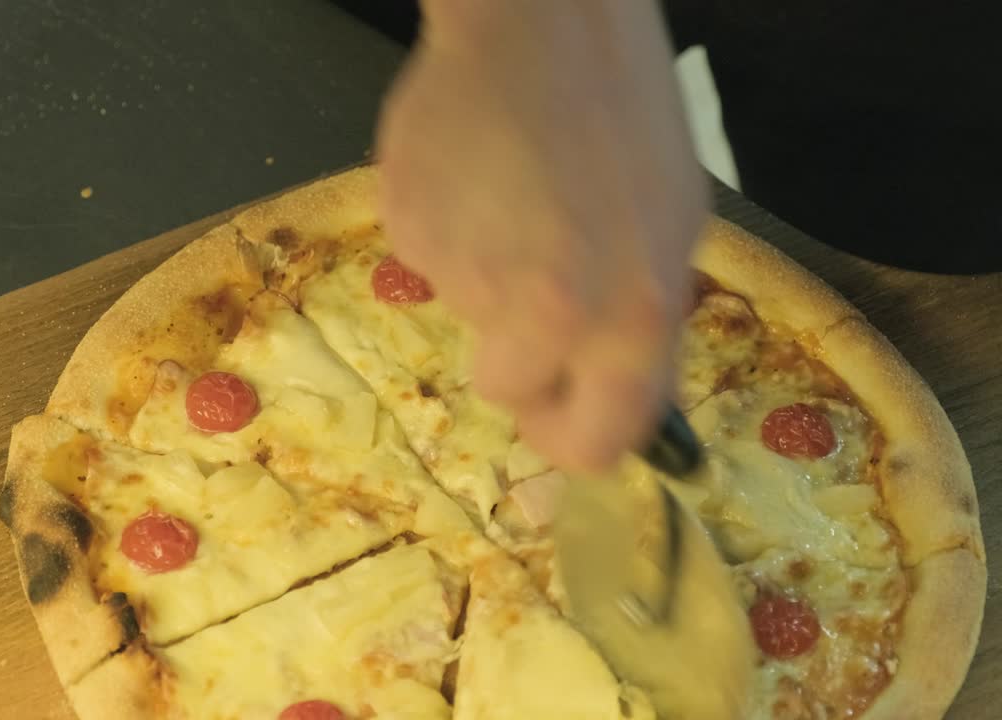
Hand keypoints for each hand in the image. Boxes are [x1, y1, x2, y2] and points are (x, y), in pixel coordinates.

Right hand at [376, 0, 707, 470]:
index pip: (591, 443)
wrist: (542, 20)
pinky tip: (474, 173)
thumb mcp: (675, 227)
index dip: (572, 437)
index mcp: (629, 316)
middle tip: (531, 295)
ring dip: (485, 277)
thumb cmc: (627, 114)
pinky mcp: (407, 230)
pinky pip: (426, 260)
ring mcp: (466, 271)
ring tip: (513, 196)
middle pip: (509, 391)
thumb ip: (644, 329)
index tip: (560, 414)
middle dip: (518, 357)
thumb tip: (620, 404)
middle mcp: (546, 312)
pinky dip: (446, 232)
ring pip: (466, 314)